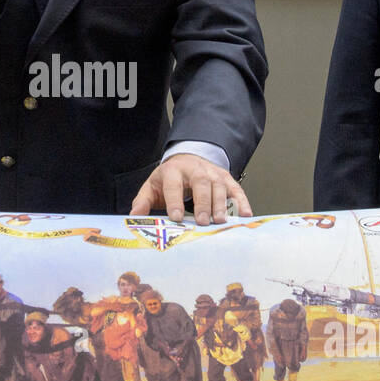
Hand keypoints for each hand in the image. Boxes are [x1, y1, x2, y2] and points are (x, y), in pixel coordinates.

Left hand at [130, 153, 252, 225]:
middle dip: (202, 202)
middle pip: (201, 183)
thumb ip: (143, 201)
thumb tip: (134, 216)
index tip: (175, 217)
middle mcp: (195, 170)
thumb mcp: (152, 186)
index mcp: (173, 171)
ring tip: (220, 221)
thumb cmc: (169, 178)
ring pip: (218, 186)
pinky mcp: (226, 178)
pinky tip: (245, 215)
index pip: (173, 185)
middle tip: (202, 221)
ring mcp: (213, 173)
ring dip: (220, 204)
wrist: (188, 159)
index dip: (174, 200)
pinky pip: (236, 189)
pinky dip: (242, 201)